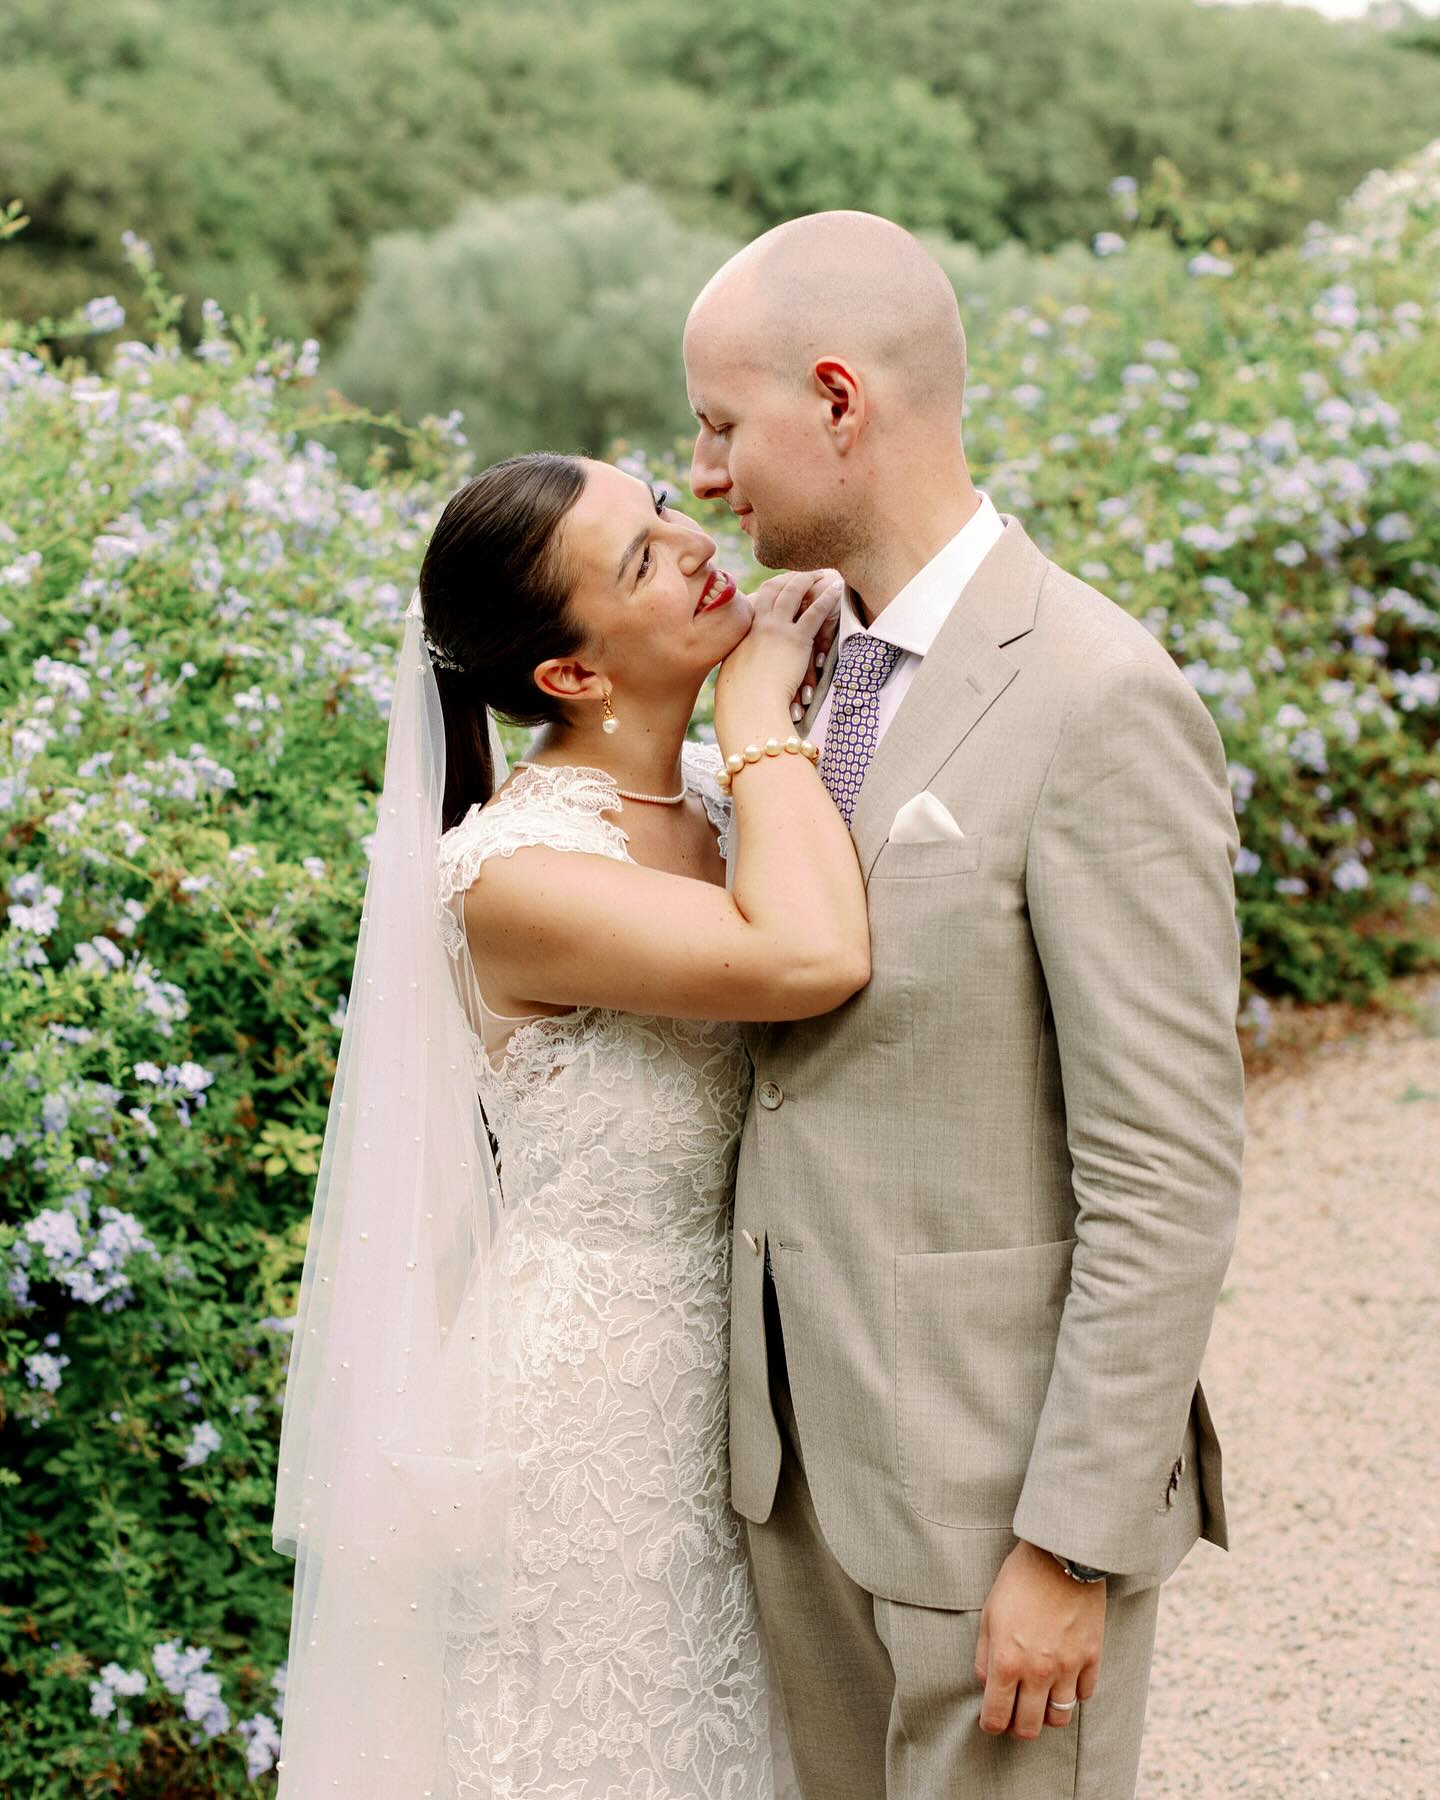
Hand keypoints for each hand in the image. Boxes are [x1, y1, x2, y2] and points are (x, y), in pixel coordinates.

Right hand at [715, 569, 841, 744]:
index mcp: (741, 632)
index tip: (780, 582)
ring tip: (820, 572)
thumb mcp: (734, 674)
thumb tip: (741, 670)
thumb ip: (740, 663)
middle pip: (773, 588)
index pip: (755, 600)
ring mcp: (776, 628)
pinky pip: (815, 612)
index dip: (770, 588)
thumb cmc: (739, 699)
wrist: (747, 706)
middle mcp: (757, 624)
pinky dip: (827, 597)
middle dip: (789, 577)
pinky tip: (836, 588)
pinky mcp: (796, 639)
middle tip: (802, 572)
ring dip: (808, 579)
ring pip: (793, 592)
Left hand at [975, 1542, 1104, 1740]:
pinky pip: (1084, 1695)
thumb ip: (984, 1655)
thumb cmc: (1019, 1580)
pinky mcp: (1092, 1657)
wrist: (1061, 1554)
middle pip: (1029, 1728)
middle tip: (1014, 1715)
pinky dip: (1073, 1693)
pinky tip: (1064, 1678)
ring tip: (1040, 1698)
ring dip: (1047, 1713)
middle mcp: (1038, 1671)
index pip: (996, 1717)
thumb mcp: (989, 1613)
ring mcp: (1068, 1667)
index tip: (991, 1722)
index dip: (991, 1725)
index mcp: (1007, 1660)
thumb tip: (987, 1684)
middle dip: (1018, 1727)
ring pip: (1060, 1718)